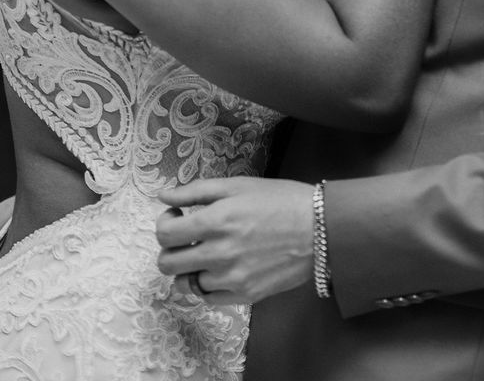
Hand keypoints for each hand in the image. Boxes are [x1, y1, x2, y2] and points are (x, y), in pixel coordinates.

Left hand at [156, 179, 313, 306]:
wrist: (319, 228)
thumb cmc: (280, 200)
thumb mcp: (238, 185)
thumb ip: (196, 191)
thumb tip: (164, 195)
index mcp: (216, 221)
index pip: (165, 234)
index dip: (165, 222)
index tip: (177, 215)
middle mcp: (219, 253)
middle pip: (167, 263)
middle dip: (171, 247)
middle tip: (187, 235)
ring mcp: (231, 279)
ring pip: (185, 283)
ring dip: (188, 267)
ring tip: (205, 252)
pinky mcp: (244, 296)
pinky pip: (207, 298)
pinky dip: (206, 284)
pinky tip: (219, 267)